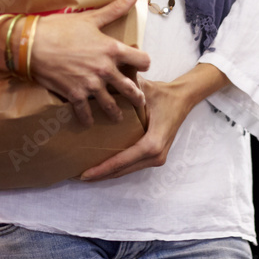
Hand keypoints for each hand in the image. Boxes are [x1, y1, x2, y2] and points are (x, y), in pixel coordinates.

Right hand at [30, 0, 150, 125]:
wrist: (31, 45)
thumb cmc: (60, 28)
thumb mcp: (90, 17)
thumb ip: (115, 9)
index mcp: (112, 50)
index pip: (142, 60)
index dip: (143, 62)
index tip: (141, 66)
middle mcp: (105, 70)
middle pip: (130, 89)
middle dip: (136, 97)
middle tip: (139, 102)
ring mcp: (90, 85)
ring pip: (110, 105)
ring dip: (115, 113)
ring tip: (118, 117)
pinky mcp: (75, 95)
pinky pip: (85, 112)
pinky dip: (87, 118)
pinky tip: (89, 122)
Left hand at [79, 63, 229, 180]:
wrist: (182, 99)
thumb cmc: (162, 94)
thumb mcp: (144, 90)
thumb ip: (125, 88)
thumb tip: (102, 83)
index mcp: (152, 143)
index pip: (122, 160)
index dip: (102, 168)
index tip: (84, 173)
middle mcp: (156, 155)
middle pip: (122, 170)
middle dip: (100, 174)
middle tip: (76, 176)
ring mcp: (157, 158)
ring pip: (126, 170)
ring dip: (106, 173)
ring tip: (85, 174)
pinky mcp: (155, 157)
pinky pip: (131, 166)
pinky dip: (116, 168)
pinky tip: (100, 166)